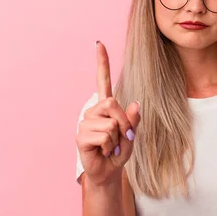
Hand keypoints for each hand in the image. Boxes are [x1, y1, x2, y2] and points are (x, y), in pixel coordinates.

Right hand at [75, 42, 140, 186]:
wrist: (108, 172)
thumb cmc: (118, 152)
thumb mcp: (131, 136)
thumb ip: (134, 121)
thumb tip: (135, 104)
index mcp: (105, 107)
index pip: (102, 80)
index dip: (101, 63)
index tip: (99, 43)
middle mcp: (93, 111)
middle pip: (112, 103)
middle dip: (124, 123)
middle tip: (121, 138)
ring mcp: (85, 123)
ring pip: (111, 123)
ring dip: (117, 138)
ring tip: (110, 146)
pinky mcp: (81, 136)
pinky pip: (104, 135)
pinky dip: (109, 146)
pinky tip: (102, 151)